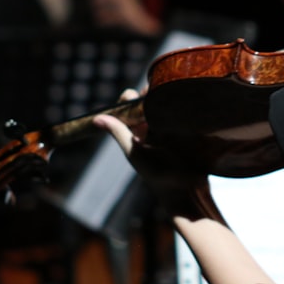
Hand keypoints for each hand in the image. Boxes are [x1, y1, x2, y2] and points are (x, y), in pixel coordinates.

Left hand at [93, 88, 215, 219]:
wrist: (187, 190)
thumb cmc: (158, 175)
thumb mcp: (135, 152)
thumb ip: (119, 133)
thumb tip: (96, 119)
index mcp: (135, 131)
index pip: (128, 104)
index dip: (130, 97)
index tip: (137, 97)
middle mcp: (151, 127)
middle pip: (147, 99)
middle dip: (149, 92)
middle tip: (155, 93)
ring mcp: (171, 127)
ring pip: (165, 102)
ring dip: (166, 96)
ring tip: (169, 95)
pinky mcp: (188, 129)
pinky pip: (182, 110)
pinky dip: (181, 103)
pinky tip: (184, 102)